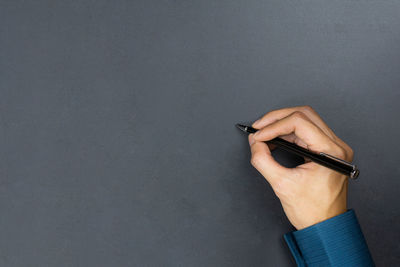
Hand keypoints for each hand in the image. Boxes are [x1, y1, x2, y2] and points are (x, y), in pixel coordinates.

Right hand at [248, 106, 353, 229]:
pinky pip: (306, 132)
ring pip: (305, 120)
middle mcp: (336, 145)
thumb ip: (263, 160)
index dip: (274, 125)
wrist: (325, 226)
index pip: (299, 122)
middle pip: (304, 114)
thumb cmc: (312, 211)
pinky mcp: (326, 150)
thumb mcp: (281, 184)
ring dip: (282, 123)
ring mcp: (333, 147)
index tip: (258, 135)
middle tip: (259, 126)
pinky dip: (288, 132)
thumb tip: (255, 142)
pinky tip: (275, 138)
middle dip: (277, 118)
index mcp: (330, 151)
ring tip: (264, 133)